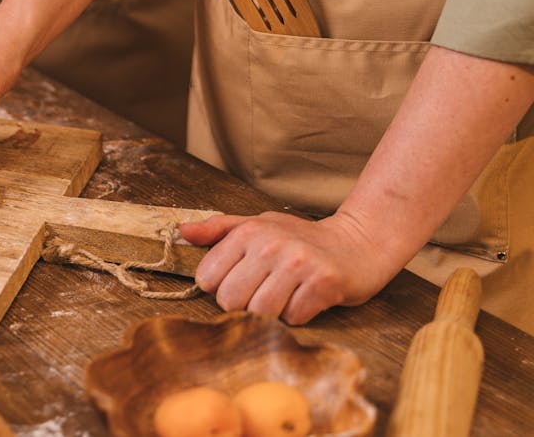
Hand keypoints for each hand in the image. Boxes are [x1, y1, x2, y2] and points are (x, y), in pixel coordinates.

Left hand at [179, 211, 398, 324]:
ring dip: (271, 312)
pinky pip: (293, 317)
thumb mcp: (258, 224)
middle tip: (264, 291)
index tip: (241, 280)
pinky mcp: (324, 283)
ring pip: (259, 311)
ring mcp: (298, 263)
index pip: (207, 278)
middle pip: (229, 299)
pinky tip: (306, 298)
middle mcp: (271, 245)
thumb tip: (182, 232)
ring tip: (284, 295)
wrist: (359, 243)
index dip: (222, 286)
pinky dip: (298, 314)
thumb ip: (218, 230)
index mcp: (248, 232)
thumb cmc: (301, 238)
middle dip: (243, 303)